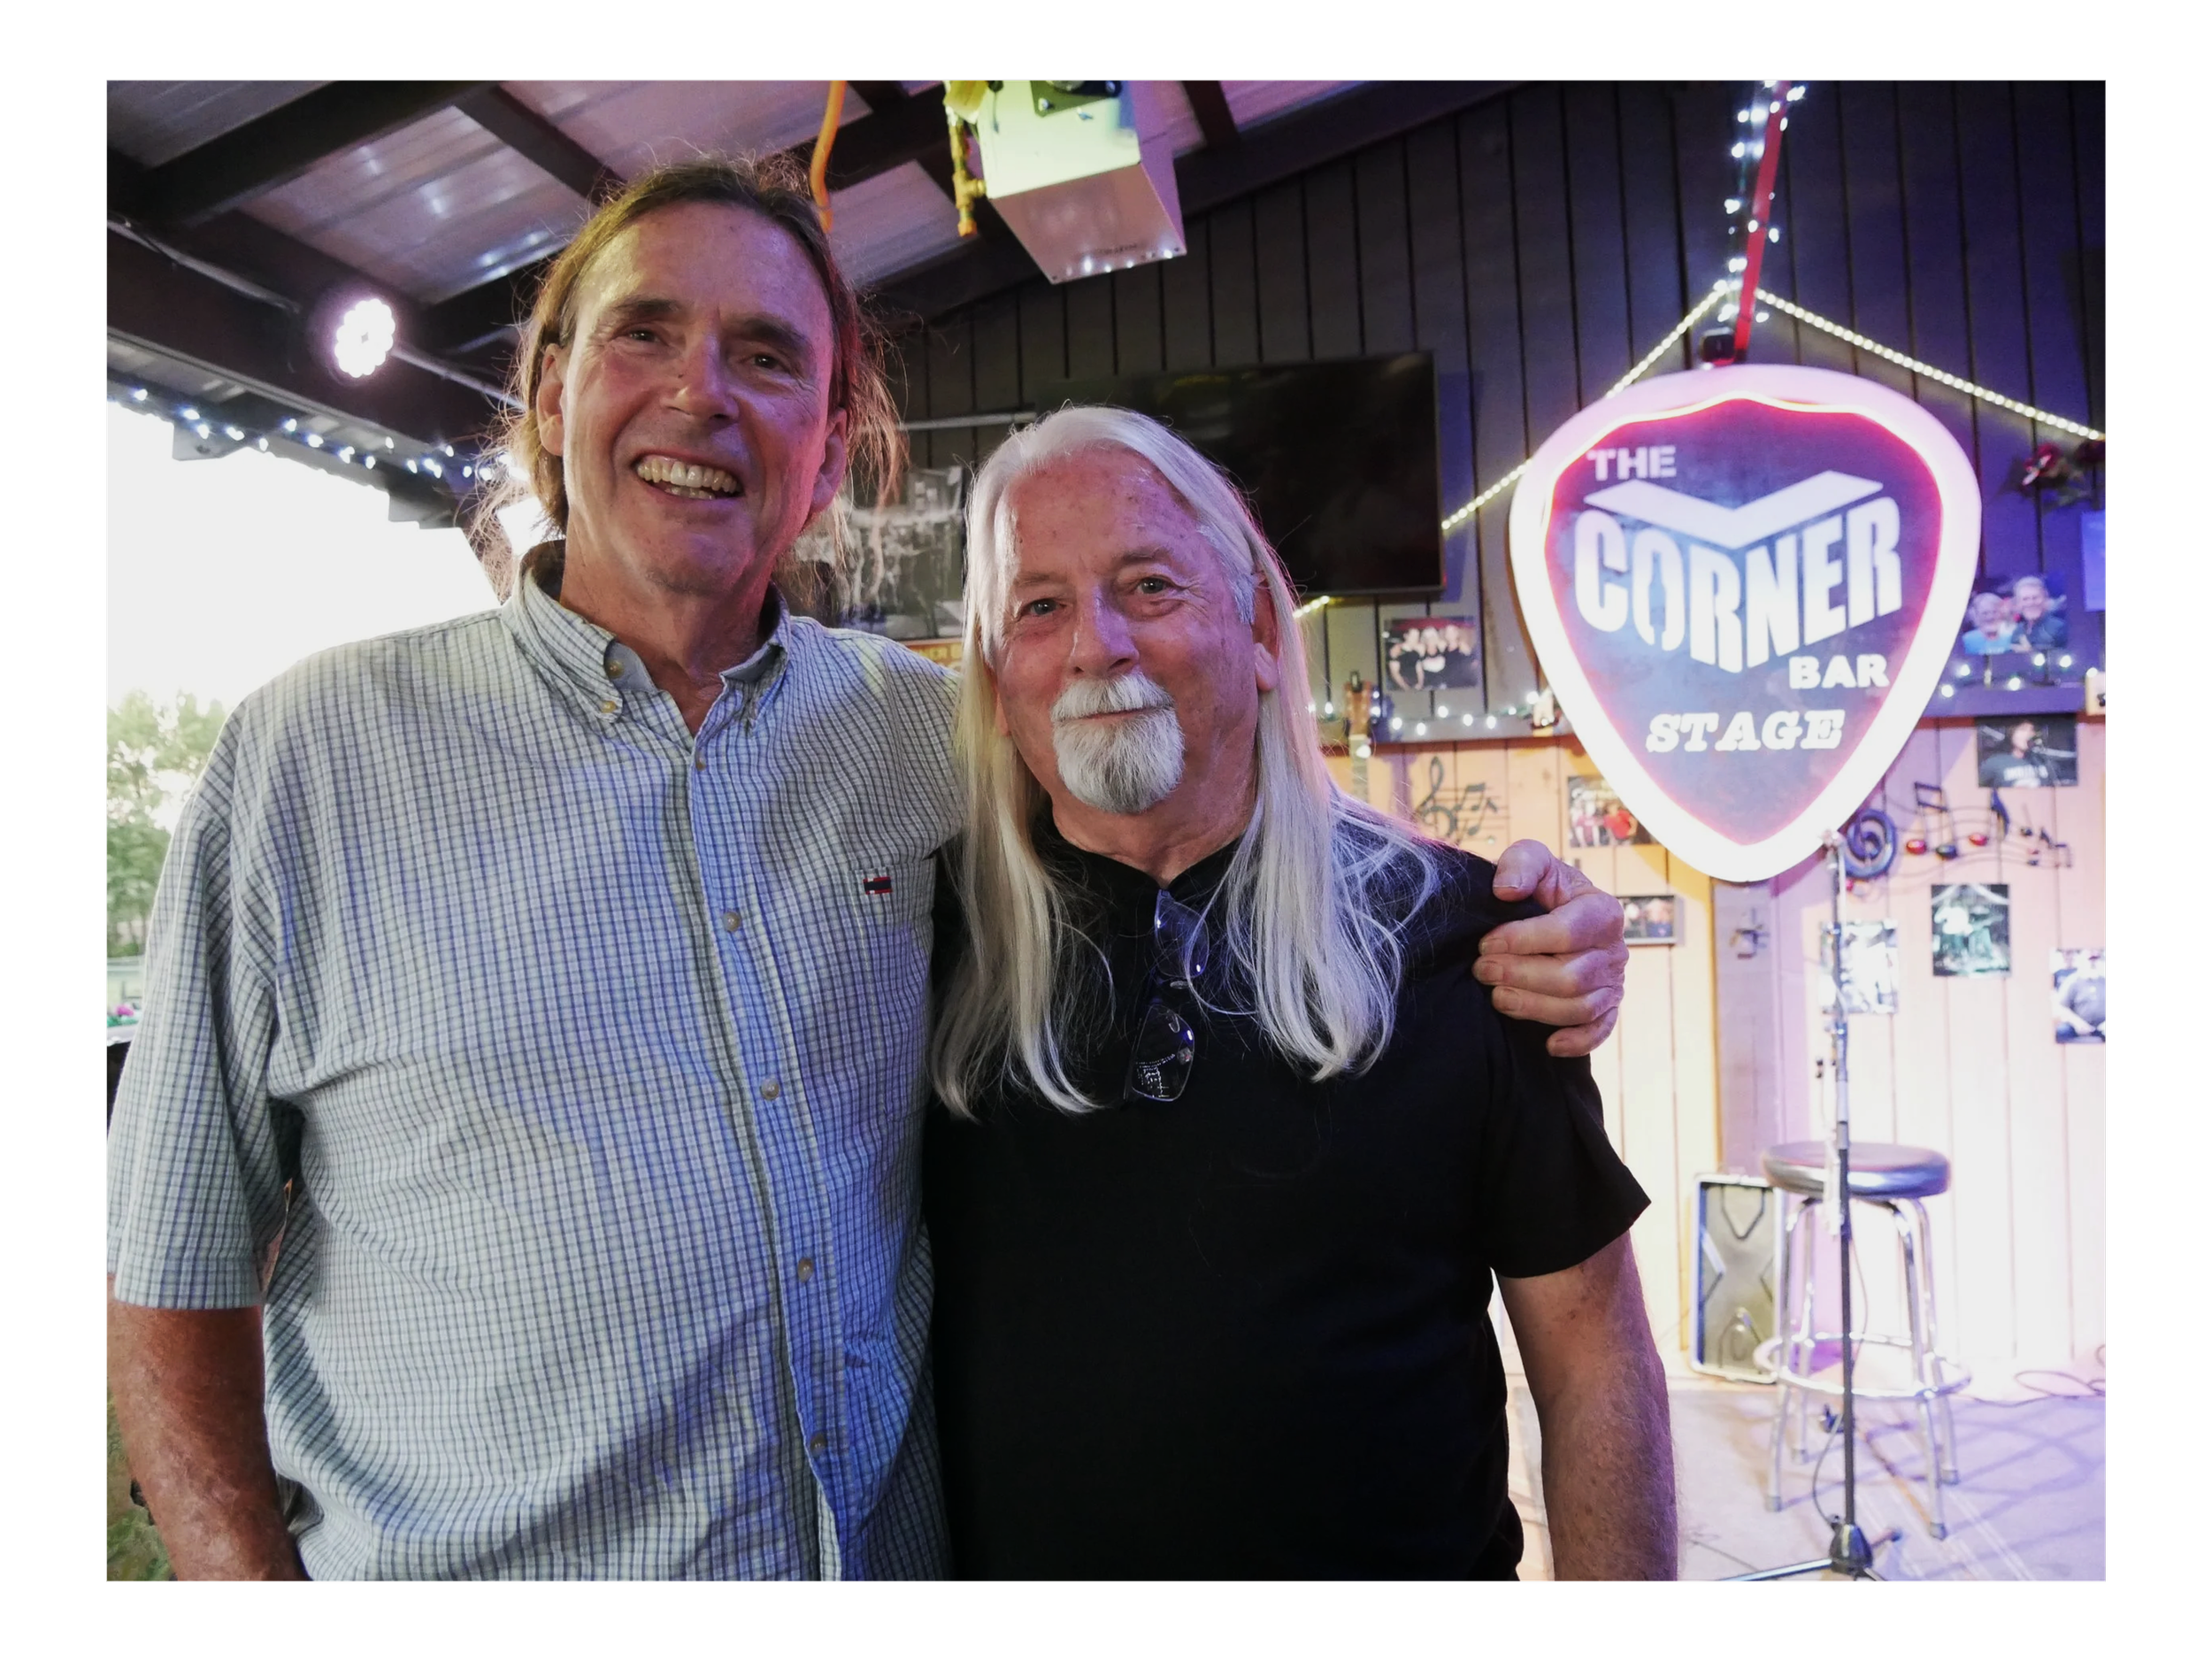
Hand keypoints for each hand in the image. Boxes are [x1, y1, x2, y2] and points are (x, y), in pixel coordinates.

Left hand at [1476, 841, 1627, 1056]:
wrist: (1549, 912)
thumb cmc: (1540, 887)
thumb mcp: (1531, 860)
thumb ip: (1521, 863)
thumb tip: (1506, 891)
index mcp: (1602, 910)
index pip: (1567, 932)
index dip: (1523, 940)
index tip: (1486, 943)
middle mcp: (1614, 949)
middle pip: (1572, 977)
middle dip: (1520, 976)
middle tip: (1481, 969)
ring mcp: (1613, 981)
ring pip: (1580, 1007)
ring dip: (1534, 1007)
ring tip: (1498, 997)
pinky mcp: (1607, 1007)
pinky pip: (1600, 1031)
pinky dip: (1577, 1042)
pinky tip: (1548, 1044)